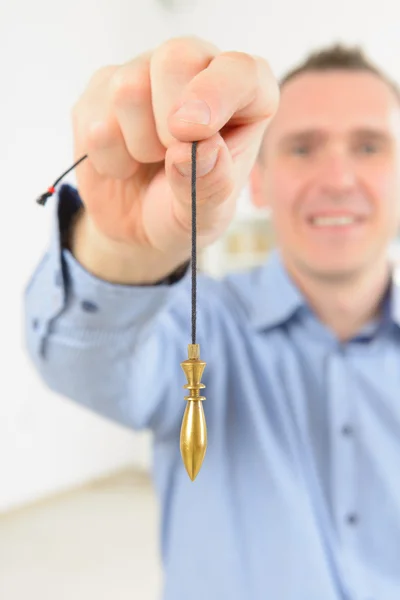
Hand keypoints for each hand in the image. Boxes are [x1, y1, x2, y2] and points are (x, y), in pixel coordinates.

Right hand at [71, 36, 279, 260]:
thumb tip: (196, 149)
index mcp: (243, 96)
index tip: (193, 133)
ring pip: (128, 87)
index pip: (242, 71)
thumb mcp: (209, 215)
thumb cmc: (187, 210)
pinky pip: (95, 120)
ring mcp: (144, 74)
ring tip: (149, 162)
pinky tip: (123, 164)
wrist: (139, 228)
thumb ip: (211, 186)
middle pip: (175, 59)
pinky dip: (109, 159)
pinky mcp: (101, 90)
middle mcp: (196, 71)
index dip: (216, 95)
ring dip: (138, 146)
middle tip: (171, 159)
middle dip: (168, 124)